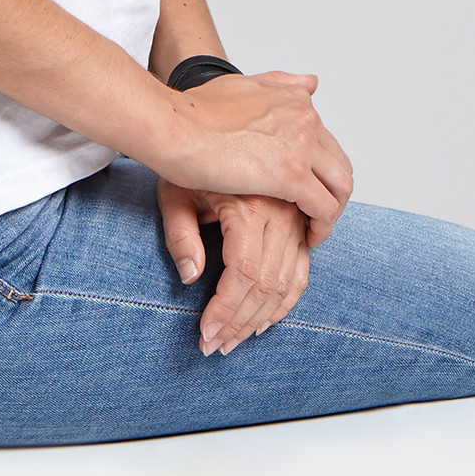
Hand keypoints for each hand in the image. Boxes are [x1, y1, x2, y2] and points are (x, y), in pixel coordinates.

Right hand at [152, 71, 352, 246]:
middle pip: (338, 164)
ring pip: (339, 187)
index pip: (325, 139)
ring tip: (311, 229)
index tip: (304, 186)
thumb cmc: (191, 111)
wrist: (171, 126)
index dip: (318, 167)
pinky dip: (322, 227)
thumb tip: (312, 82)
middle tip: (310, 213)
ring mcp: (300, 144)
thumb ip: (277, 84)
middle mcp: (304, 117)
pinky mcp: (291, 174)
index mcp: (292, 99)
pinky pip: (324, 208)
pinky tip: (305, 237)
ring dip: (331, 211)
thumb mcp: (240, 85)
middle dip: (329, 191)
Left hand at [157, 176, 310, 354]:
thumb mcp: (172, 194)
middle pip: (267, 284)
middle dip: (240, 322)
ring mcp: (293, 217)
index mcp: (249, 205)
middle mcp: (280, 212)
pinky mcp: (297, 223)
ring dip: (261, 319)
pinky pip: (302, 271)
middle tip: (215, 345)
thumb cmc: (184, 162)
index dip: (226, 309)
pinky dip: (286, 301)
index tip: (205, 333)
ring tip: (233, 340)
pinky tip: (264, 321)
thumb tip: (192, 277)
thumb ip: (180, 235)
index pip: (244, 274)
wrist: (204, 130)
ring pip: (287, 283)